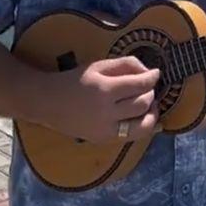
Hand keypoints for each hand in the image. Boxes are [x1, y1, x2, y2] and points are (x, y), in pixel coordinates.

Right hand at [41, 56, 162, 143]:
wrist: (49, 103)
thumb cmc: (76, 80)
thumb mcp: (99, 66)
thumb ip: (125, 65)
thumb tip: (148, 71)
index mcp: (105, 90)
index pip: (139, 85)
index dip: (152, 78)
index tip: (156, 73)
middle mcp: (106, 113)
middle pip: (142, 105)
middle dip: (151, 94)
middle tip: (149, 88)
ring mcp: (105, 130)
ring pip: (142, 127)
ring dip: (152, 114)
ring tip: (151, 105)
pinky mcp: (103, 140)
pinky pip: (131, 136)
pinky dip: (143, 128)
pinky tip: (149, 120)